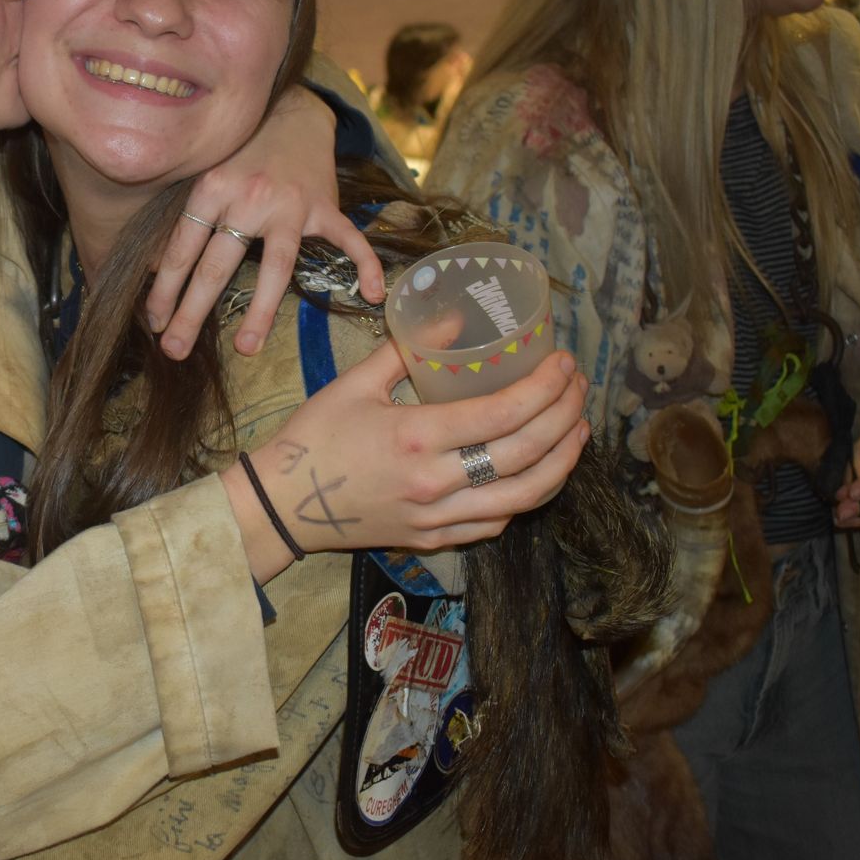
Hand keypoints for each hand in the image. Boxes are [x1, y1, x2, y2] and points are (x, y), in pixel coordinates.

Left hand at [149, 85, 384, 359]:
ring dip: (260, 311)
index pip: (183, 248)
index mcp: (211, 188)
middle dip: (192, 311)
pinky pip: (349, 240)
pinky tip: (373, 295)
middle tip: (175, 349)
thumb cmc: (240, 154)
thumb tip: (155, 270)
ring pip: (278, 265)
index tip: (153, 322)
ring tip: (245, 348)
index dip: (165, 289)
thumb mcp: (204, 177)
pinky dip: (365, 265)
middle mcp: (249, 197)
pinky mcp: (325, 206)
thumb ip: (185, 221)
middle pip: (218, 264)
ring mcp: (291, 204)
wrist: (290, 113)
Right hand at [228, 346, 589, 580]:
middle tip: (578, 389)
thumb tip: (455, 320)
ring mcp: (437, 517)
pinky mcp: (433, 539)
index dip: (545, 387)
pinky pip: (495, 523)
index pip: (504, 412)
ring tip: (577, 432)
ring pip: (524, 497)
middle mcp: (435, 482)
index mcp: (416, 437)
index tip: (564, 363)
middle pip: (526, 454)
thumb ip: (408, 349)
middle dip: (565, 417)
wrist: (282, 505)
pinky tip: (535, 473)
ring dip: (562, 463)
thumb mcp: (354, 383)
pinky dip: (525, 498)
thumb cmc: (313, 438)